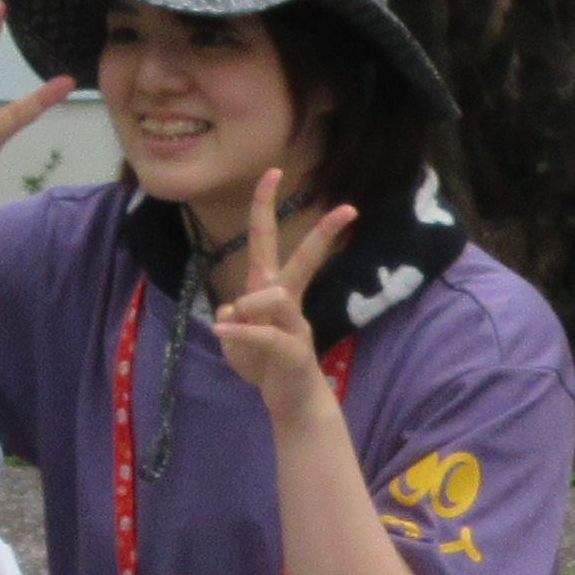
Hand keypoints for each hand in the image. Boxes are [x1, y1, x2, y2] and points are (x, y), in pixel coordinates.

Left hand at [208, 167, 357, 426]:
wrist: (290, 403)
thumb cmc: (263, 365)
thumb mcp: (236, 339)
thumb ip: (234, 319)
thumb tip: (235, 310)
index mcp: (270, 289)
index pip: (266, 239)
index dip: (265, 205)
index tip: (273, 171)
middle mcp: (286, 301)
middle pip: (303, 260)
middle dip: (325, 235)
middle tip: (350, 209)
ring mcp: (294, 324)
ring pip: (269, 297)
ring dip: (247, 311)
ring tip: (234, 335)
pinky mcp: (292, 350)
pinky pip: (261, 332)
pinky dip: (240, 333)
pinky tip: (224, 335)